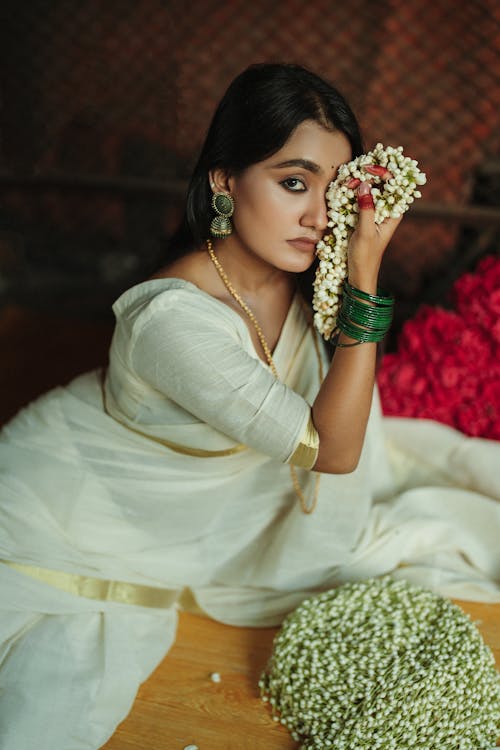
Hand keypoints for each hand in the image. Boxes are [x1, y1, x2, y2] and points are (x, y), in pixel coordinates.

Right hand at [346, 171, 402, 288]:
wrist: (358, 274)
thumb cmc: (365, 257)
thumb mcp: (365, 232)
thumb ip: (366, 209)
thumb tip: (364, 185)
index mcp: (393, 213)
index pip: (394, 185)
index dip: (383, 173)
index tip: (367, 169)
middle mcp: (386, 211)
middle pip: (381, 184)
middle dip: (368, 176)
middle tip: (352, 177)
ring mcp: (374, 213)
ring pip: (369, 190)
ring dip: (358, 183)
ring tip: (347, 181)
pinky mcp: (363, 217)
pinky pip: (360, 199)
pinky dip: (352, 193)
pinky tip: (344, 190)